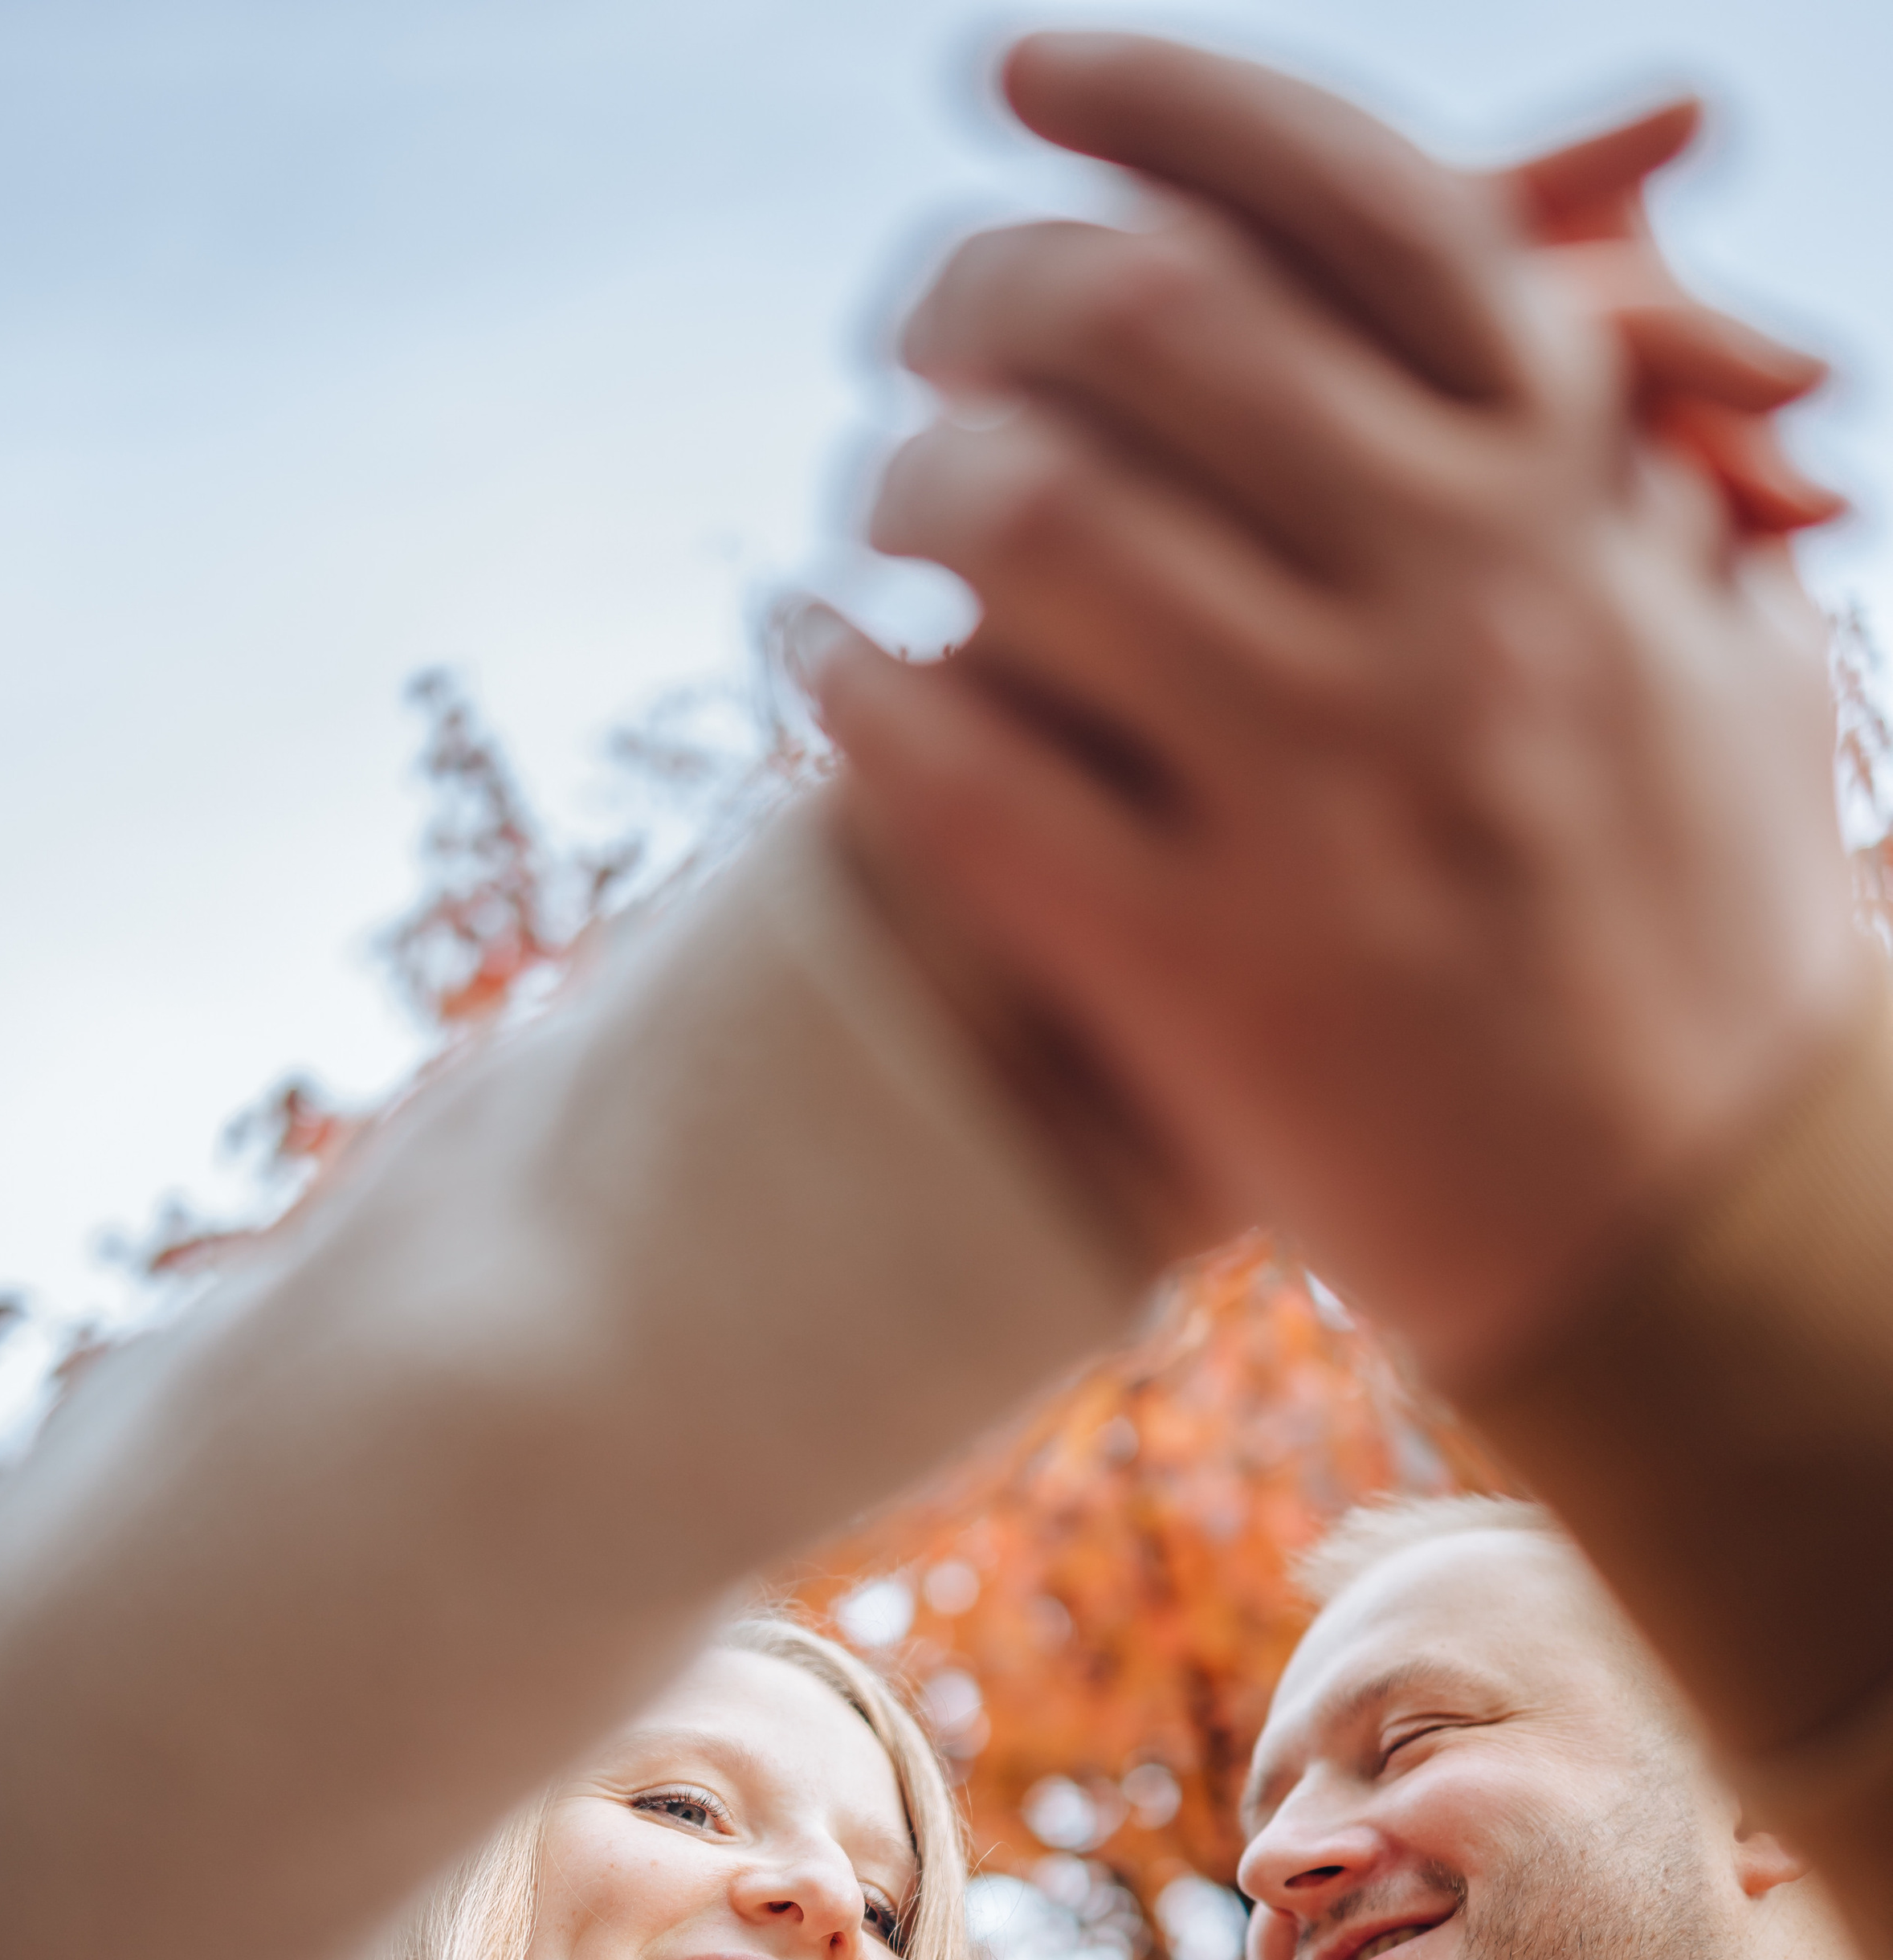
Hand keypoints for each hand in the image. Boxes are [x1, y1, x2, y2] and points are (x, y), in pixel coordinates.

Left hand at [804, 37, 1870, 1380]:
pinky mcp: (1214, 973)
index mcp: (1582, 506)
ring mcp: (1332, 794)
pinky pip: (968, 781)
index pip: (1358, 198)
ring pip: (1035, 529)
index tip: (1018, 82)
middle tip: (911, 319)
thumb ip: (1645, 489)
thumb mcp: (1732, 674)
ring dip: (899, 481)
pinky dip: (853, 693)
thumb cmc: (1712, 958)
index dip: (1160, 99)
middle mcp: (1461, 612)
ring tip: (866, 497)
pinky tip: (813, 662)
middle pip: (1151, 323)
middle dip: (982, 282)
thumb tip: (1596, 315)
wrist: (1709, 1255)